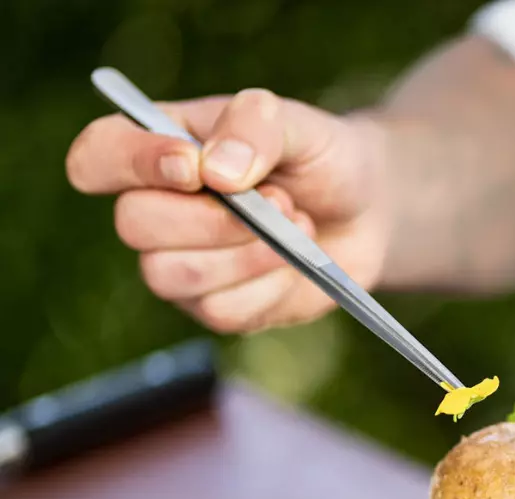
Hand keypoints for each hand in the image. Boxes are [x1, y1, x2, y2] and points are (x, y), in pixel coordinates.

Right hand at [66, 88, 390, 331]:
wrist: (369, 212)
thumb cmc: (320, 158)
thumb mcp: (298, 124)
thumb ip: (254, 126)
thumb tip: (215, 170)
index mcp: (157, 149)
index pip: (98, 156)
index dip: (132, 163)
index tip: (193, 166)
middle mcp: (156, 208)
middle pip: (133, 225)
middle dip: (212, 219)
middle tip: (281, 201)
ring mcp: (182, 263)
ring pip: (170, 276)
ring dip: (243, 255)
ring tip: (296, 226)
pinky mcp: (218, 307)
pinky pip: (220, 311)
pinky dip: (268, 287)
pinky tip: (295, 261)